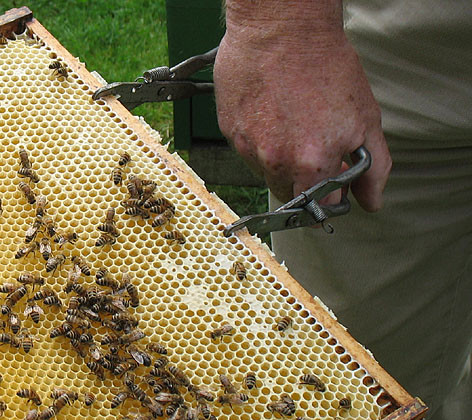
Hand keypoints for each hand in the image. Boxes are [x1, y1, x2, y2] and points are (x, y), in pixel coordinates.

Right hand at [214, 2, 390, 209]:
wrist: (282, 27)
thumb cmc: (326, 64)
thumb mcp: (365, 117)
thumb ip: (373, 167)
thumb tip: (371, 202)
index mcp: (311, 163)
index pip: (316, 208)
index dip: (327, 198)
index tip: (330, 189)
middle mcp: (275, 161)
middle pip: (288, 195)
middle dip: (302, 181)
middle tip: (312, 153)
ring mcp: (248, 147)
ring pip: (265, 173)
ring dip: (279, 161)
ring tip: (290, 125)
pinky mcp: (230, 131)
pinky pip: (246, 151)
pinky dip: (259, 141)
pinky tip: (272, 114)